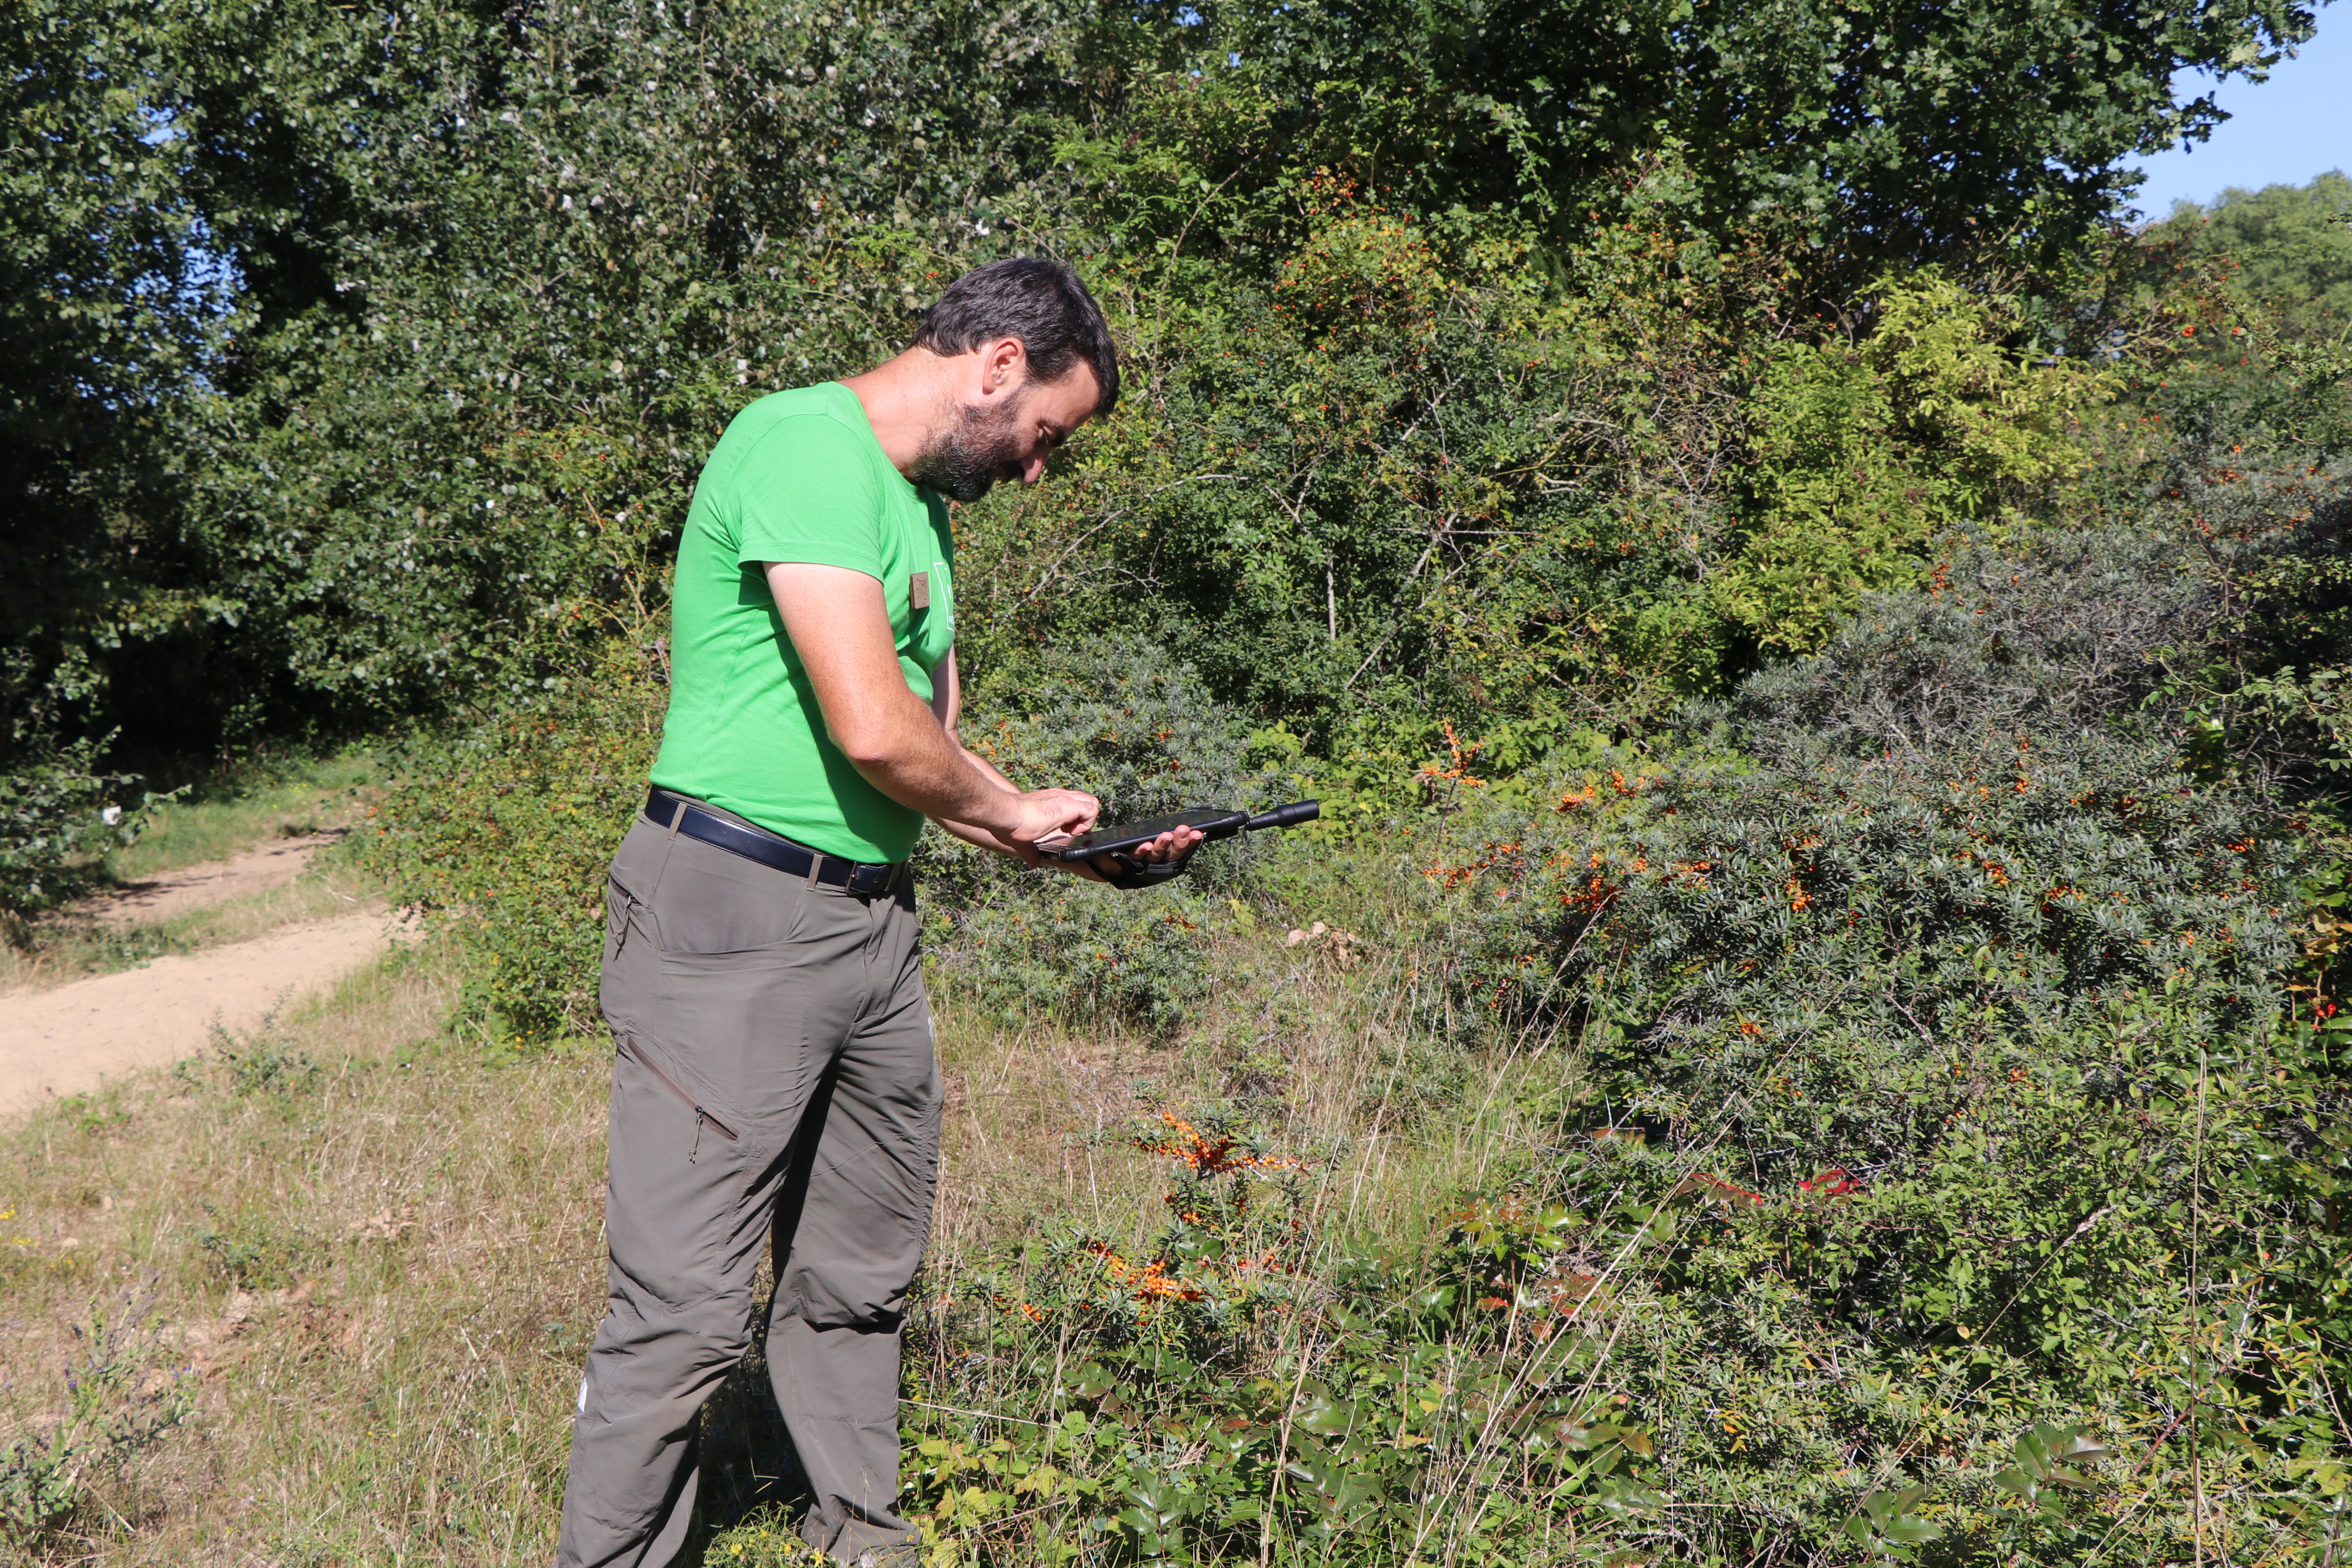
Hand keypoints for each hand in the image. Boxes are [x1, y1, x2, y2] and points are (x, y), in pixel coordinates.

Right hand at [994, 787, 1099, 851]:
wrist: (1006, 814)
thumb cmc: (1010, 824)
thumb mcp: (1024, 840)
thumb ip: (1031, 851)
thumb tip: (1033, 863)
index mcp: (1051, 801)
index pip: (1074, 801)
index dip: (1076, 817)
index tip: (1067, 830)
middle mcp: (1059, 796)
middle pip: (1086, 799)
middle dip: (1085, 818)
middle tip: (1071, 831)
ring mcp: (1065, 799)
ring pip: (1092, 802)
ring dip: (1087, 820)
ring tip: (1071, 832)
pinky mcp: (1068, 805)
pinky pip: (1092, 810)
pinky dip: (1087, 823)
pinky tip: (1071, 832)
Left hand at [1066, 823, 1204, 882]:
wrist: (1079, 853)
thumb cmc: (1109, 844)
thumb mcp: (1135, 836)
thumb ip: (1152, 834)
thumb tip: (1176, 826)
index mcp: (1154, 857)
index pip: (1176, 852)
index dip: (1188, 845)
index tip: (1200, 833)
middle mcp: (1147, 865)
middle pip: (1168, 857)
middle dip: (1178, 843)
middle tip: (1186, 830)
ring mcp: (1134, 868)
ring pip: (1153, 859)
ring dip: (1162, 846)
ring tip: (1169, 834)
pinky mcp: (1118, 868)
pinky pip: (1132, 861)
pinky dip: (1140, 853)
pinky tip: (1145, 845)